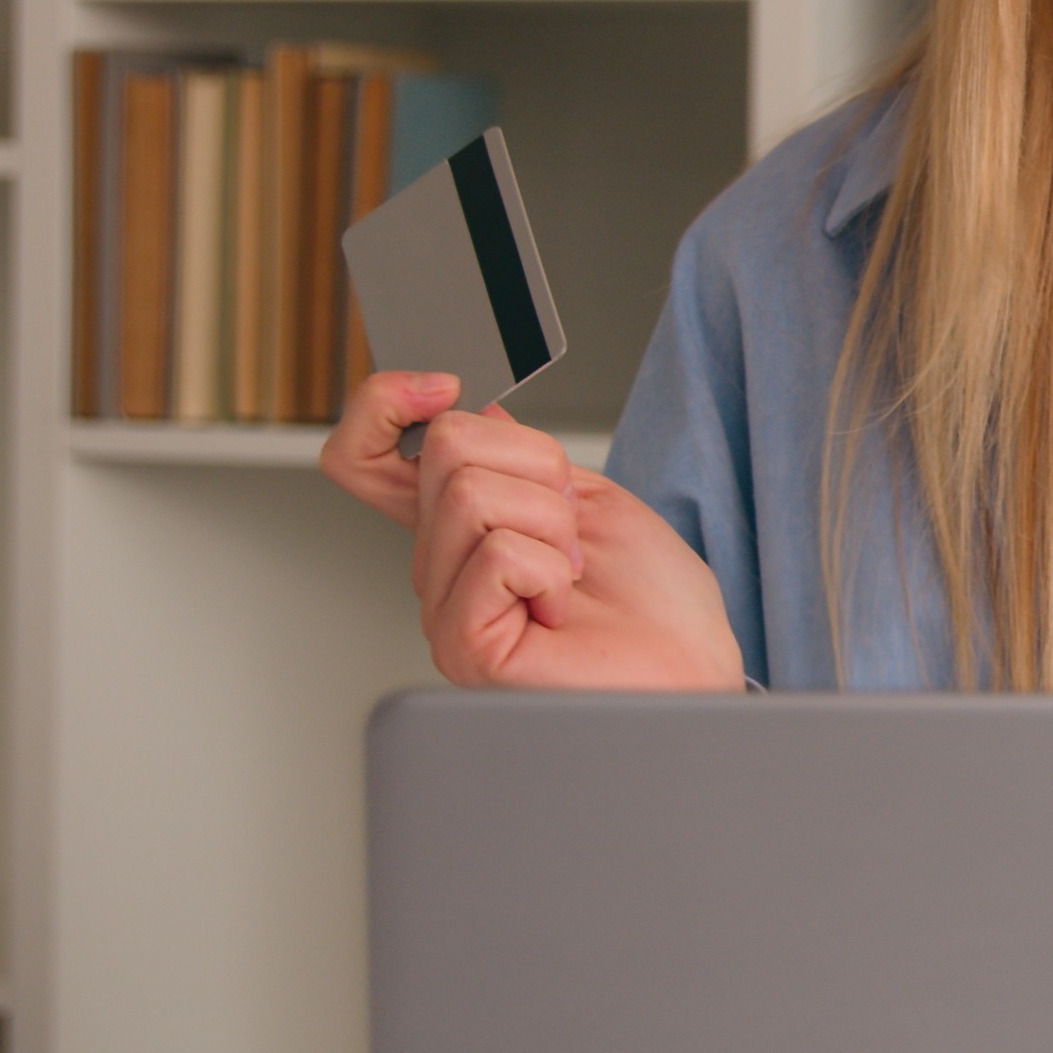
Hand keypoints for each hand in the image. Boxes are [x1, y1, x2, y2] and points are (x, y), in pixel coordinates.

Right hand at [327, 377, 743, 690]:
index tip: (446, 385)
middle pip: (445, 447)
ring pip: (471, 494)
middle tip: (570, 532)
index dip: (381, 401)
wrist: (691, 667)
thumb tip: (468, 410)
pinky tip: (560, 608)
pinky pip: (497, 553)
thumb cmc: (650, 601)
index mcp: (459, 529)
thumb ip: (516, 460)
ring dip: (551, 524)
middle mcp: (438, 567)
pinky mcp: (463, 645)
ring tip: (570, 574)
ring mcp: (443, 609)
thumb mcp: (587, 496)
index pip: (361, 452)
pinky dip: (551, 569)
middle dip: (538, 469)